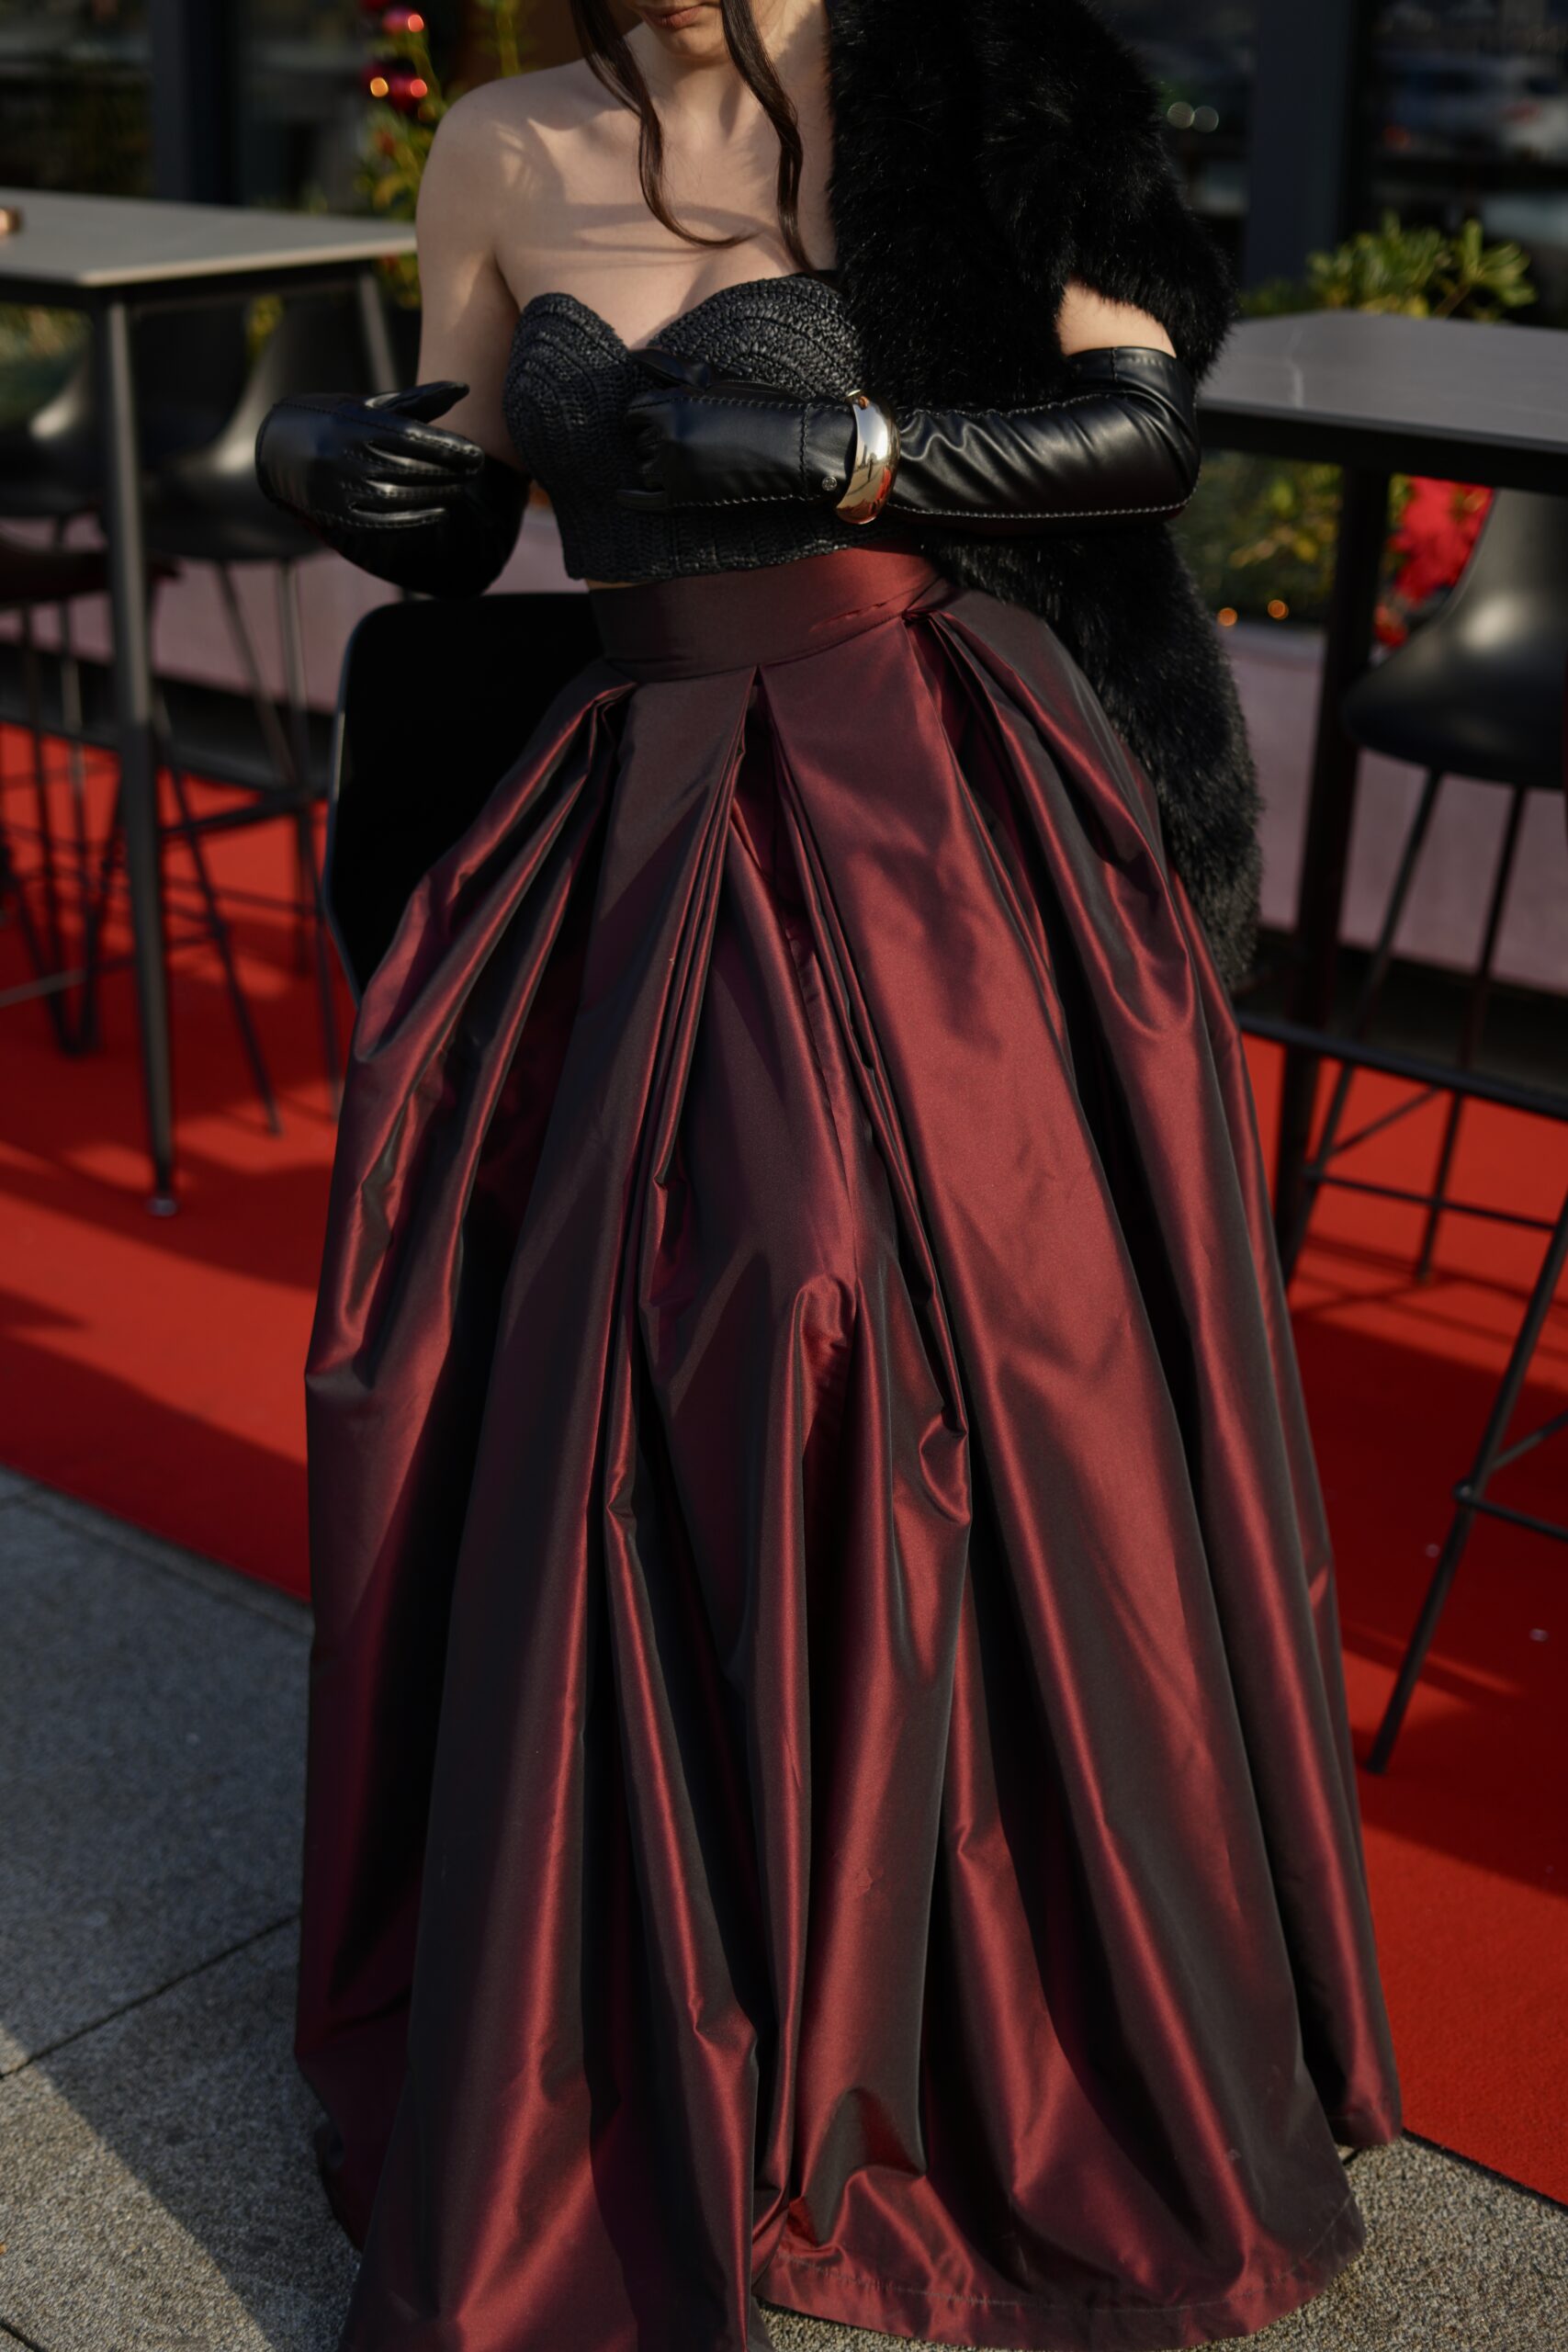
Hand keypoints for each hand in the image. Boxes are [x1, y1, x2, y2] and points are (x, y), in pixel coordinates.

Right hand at [255, 381, 487, 538]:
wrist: (277, 451)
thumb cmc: (334, 422)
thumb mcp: (368, 406)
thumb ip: (416, 402)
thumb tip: (464, 388)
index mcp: (355, 424)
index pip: (413, 437)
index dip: (448, 448)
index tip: (477, 455)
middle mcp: (346, 456)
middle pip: (410, 468)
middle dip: (448, 472)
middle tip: (473, 472)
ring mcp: (341, 488)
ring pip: (400, 496)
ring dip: (436, 495)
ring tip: (459, 490)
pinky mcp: (339, 514)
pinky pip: (384, 521)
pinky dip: (416, 519)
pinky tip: (439, 511)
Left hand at [616, 350, 857, 516]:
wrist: (791, 447)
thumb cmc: (756, 406)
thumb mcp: (713, 378)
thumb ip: (670, 369)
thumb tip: (634, 355)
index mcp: (670, 406)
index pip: (634, 412)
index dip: (645, 415)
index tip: (654, 419)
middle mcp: (665, 438)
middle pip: (640, 441)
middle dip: (655, 440)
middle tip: (684, 440)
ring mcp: (673, 471)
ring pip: (646, 470)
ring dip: (658, 466)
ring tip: (685, 461)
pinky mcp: (684, 500)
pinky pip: (646, 502)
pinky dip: (633, 500)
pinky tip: (621, 496)